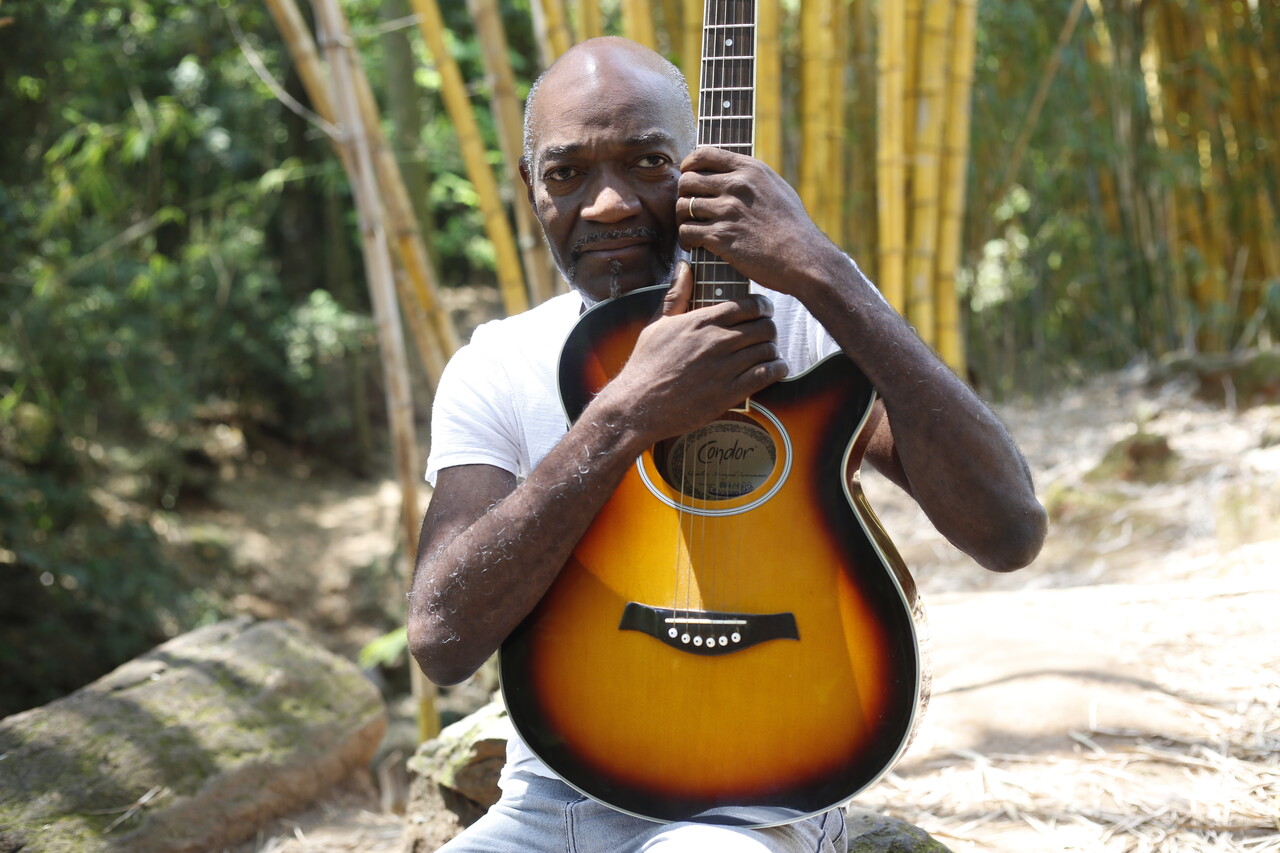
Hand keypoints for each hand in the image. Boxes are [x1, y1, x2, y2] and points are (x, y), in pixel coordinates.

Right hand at [593, 261, 787, 443]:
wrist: (638, 405)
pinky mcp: (729, 392)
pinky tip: (775, 369)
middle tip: (765, 335)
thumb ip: (676, 294)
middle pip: (764, 326)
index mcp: (701, 321)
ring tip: (769, 354)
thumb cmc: (646, 365)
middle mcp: (716, 341)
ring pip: (768, 349)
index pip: (748, 305)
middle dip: (768, 329)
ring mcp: (724, 367)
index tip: (763, 312)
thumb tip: (684, 266)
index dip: (762, 307)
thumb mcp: (657, 324)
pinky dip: (777, 369)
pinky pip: (767, 374)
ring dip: (772, 350)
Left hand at [677, 147, 841, 295]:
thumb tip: (731, 171)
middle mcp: (736, 186)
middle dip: (683, 194)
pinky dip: (687, 239)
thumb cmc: (793, 226)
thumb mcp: (777, 188)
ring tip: (691, 227)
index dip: (689, 164)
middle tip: (688, 207)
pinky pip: (687, 231)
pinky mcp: (721, 237)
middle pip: (687, 180)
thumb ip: (751, 177)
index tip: (688, 175)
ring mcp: (727, 211)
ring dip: (682, 218)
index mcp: (750, 170)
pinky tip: (695, 244)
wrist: (803, 258)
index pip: (703, 153)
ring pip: (682, 206)